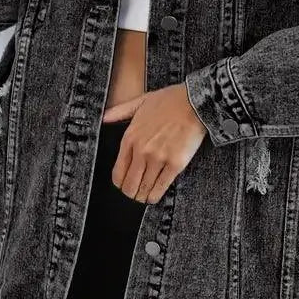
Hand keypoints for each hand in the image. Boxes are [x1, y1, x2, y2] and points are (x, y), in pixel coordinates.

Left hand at [101, 83, 207, 203]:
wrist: (195, 102)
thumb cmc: (170, 100)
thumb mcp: (140, 101)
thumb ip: (120, 111)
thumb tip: (103, 117)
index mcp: (130, 138)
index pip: (118, 171)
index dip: (120, 183)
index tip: (123, 185)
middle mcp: (141, 151)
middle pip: (130, 184)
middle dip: (131, 193)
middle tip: (134, 195)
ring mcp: (158, 158)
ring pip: (144, 188)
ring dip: (142, 196)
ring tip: (144, 198)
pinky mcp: (175, 164)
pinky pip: (161, 187)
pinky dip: (156, 195)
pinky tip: (154, 197)